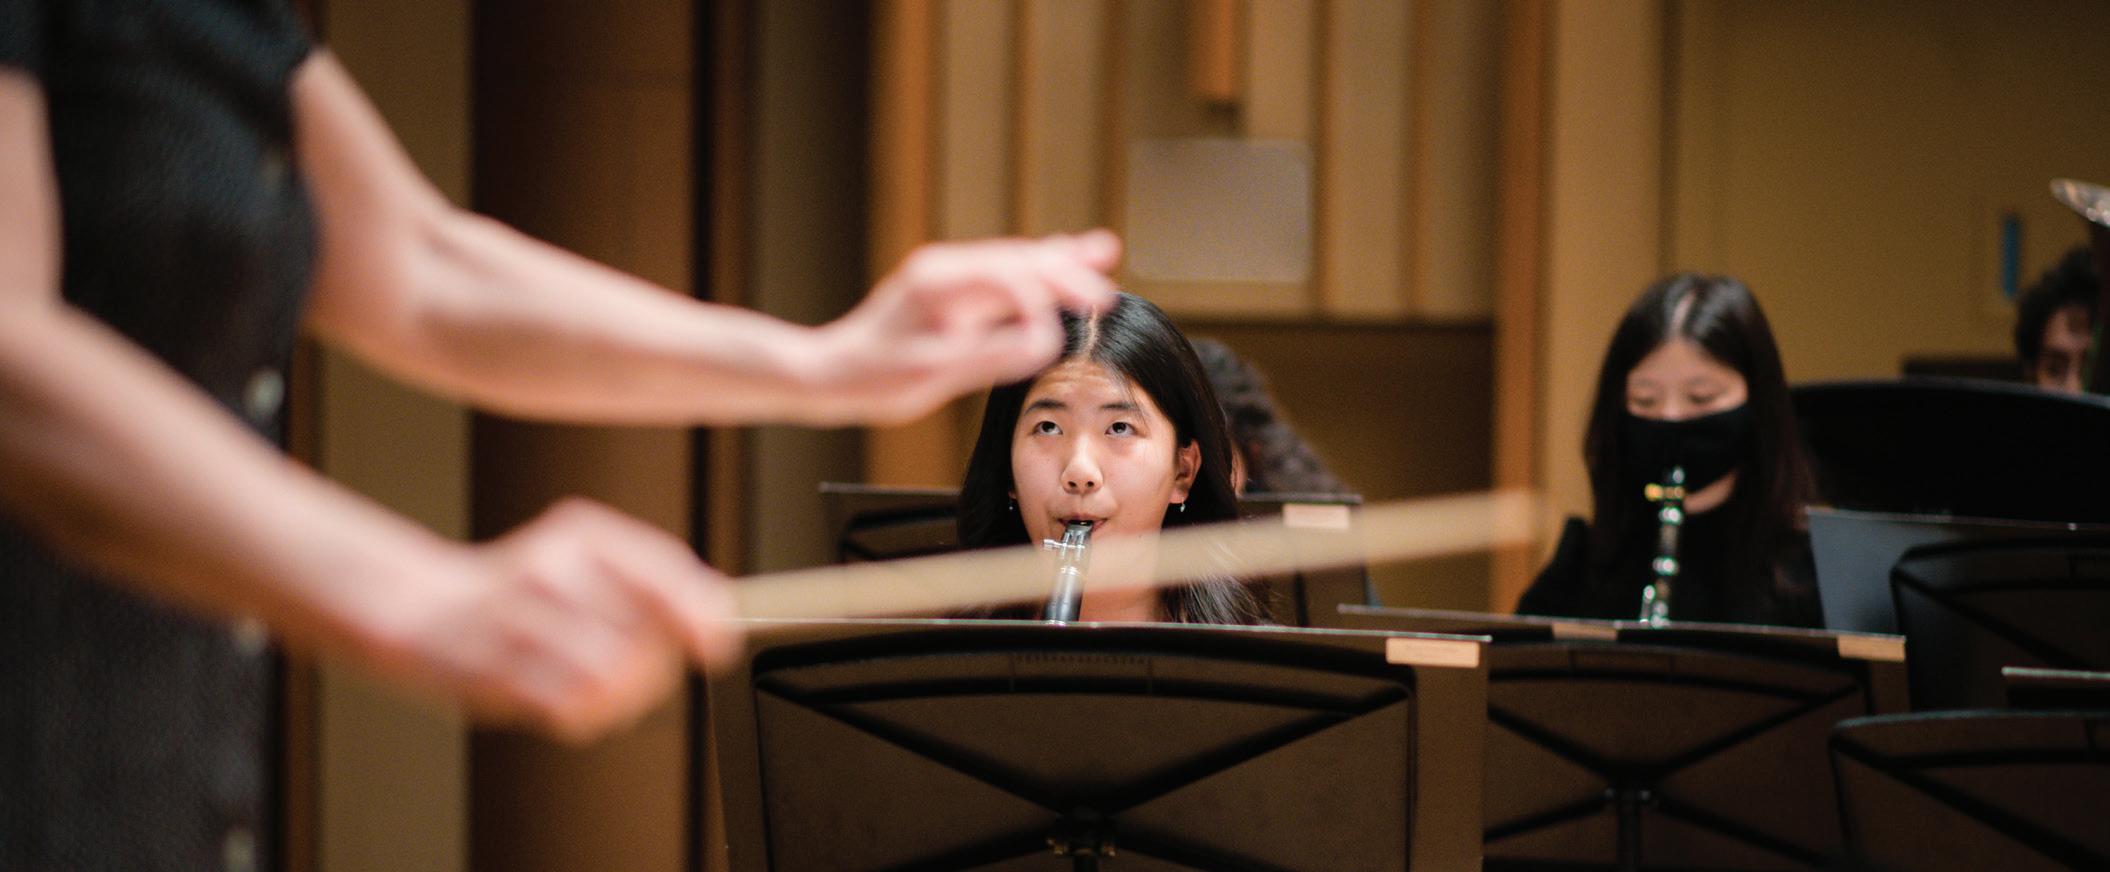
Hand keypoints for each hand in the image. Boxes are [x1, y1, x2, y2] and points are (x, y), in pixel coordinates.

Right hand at [361, 498, 742, 742]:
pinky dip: (583, 714)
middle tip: (633, 668)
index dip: (696, 614)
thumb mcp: (592, 562)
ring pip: (612, 678)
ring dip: (621, 697)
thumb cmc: (527, 594)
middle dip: (655, 667)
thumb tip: (720, 613)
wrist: (428, 612)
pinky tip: (564, 696)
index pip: (660, 572)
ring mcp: (518, 618)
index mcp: (583, 535)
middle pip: (645, 637)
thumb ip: (659, 582)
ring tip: (598, 686)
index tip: (716, 646)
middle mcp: (550, 568)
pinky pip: (571, 707)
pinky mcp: (493, 669)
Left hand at [803, 230, 1121, 424]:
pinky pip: (1007, 278)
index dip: (1039, 302)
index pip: (1005, 278)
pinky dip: (1039, 273)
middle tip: (1105, 295)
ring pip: (1017, 262)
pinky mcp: (955, 295)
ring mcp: (952, 281)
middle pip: (1018, 261)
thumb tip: (1044, 344)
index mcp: (938, 283)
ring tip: (1105, 250)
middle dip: (1064, 273)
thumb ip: (989, 356)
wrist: (830, 374)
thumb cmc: (872, 378)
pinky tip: (1066, 261)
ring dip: (1059, 261)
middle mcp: (947, 272)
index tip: (1057, 336)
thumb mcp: (931, 373)